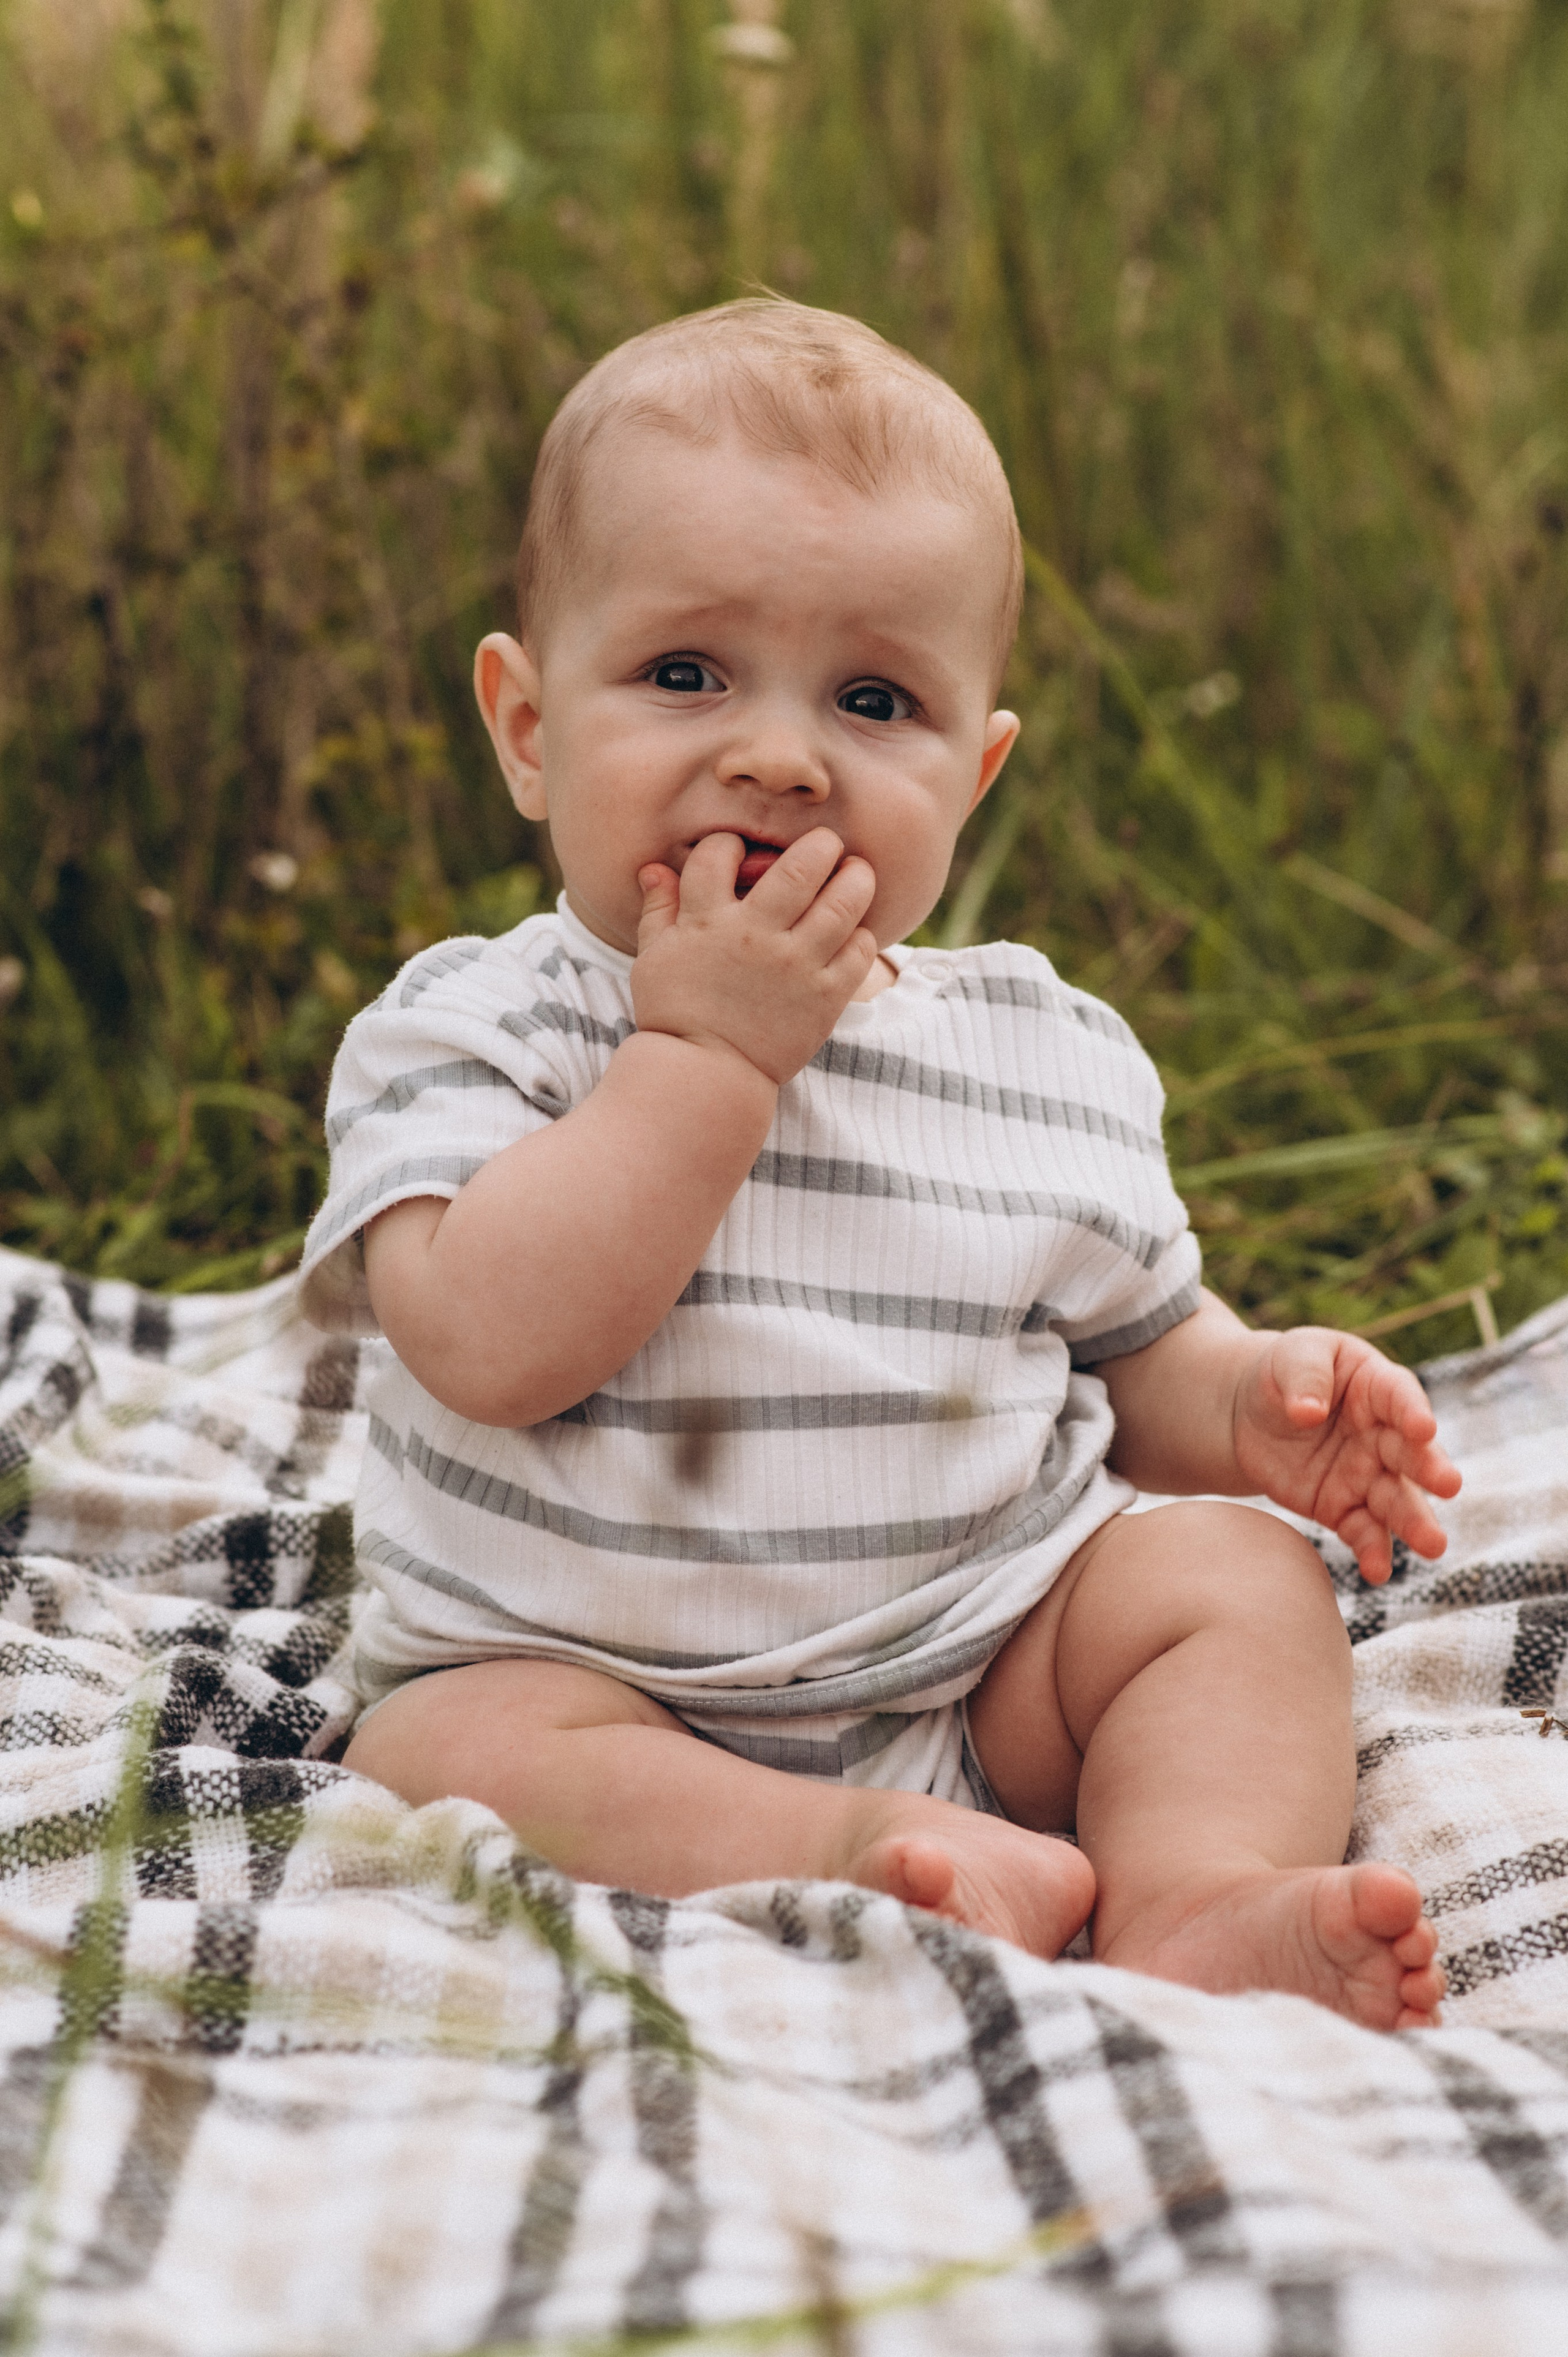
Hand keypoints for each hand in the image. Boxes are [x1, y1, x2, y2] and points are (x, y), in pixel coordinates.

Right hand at [631, 827, 879, 1085]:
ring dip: (856, 878)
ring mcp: (794, 965)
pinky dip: (862, 933)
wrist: (705, 1076)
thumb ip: (659, 909)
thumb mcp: (653, 958)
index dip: (729, 844)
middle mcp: (755, 935)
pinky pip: (859, 950)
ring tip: (856, 873)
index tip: (738, 854)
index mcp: (707, 921)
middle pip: (801, 866)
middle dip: (820, 844)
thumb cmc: (675, 1014)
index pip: (719, 853)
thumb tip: (654, 868)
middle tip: (827, 845)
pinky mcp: (824, 997)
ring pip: (843, 902)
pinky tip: (852, 931)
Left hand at [1231, 1328, 1461, 1583]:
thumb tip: (1307, 1411)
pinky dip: (1372, 1552)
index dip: (1412, 1411)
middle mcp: (1384, 1434)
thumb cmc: (1283, 1372)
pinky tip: (1377, 1572)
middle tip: (1448, 1484)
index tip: (1423, 1428)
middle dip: (1430, 1469)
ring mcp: (1367, 1475)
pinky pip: (1363, 1532)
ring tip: (1433, 1545)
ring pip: (1397, 1501)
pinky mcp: (1344, 1508)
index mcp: (1377, 1387)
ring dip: (1414, 1523)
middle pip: (1410, 1454)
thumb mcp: (1291, 1356)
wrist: (1251, 1413)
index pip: (1400, 1397)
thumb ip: (1304, 1377)